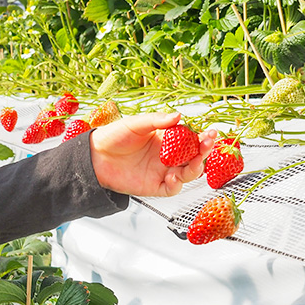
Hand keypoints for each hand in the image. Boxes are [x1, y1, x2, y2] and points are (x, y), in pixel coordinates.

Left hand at [88, 112, 217, 196]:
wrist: (94, 157)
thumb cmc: (113, 137)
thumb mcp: (136, 124)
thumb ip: (157, 121)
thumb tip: (178, 116)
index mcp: (166, 139)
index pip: (191, 138)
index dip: (202, 137)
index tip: (210, 132)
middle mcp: (167, 156)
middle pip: (194, 156)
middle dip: (204, 151)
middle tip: (208, 142)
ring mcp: (162, 171)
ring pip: (188, 173)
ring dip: (195, 167)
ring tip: (196, 159)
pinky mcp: (154, 186)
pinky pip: (172, 188)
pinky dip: (177, 184)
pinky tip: (173, 176)